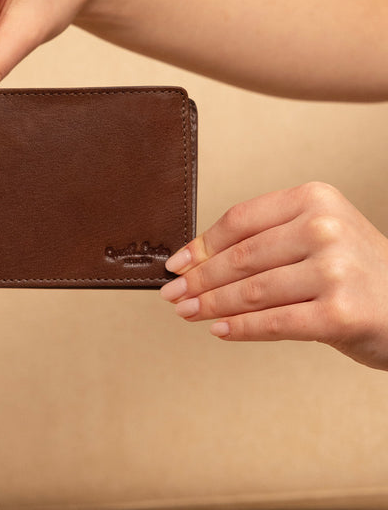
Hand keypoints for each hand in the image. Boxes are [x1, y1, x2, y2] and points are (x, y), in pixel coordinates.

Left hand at [160, 182, 387, 370]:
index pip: (239, 221)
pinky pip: (274, 322)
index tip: (177, 263)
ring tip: (188, 312)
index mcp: (314, 198)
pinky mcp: (340, 314)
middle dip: (199, 279)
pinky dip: (240, 328)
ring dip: (212, 305)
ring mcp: (334, 270)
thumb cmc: (357, 271)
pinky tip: (220, 330)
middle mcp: (324, 228)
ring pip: (252, 291)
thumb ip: (266, 240)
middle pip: (241, 256)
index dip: (201, 245)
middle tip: (172, 294)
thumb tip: (196, 261)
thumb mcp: (318, 235)